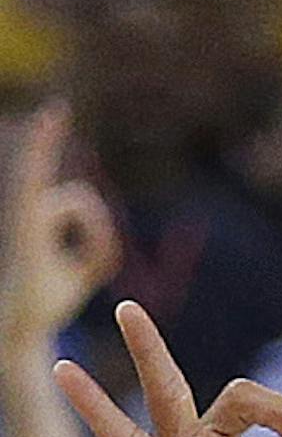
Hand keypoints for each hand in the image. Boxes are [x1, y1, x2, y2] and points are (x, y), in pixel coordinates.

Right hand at [0, 102, 120, 360]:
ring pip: (81, 203)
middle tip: (56, 108)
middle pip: (38, 170)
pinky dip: (97, 248)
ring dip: (97, 236)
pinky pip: (79, 224)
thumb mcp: (88, 269)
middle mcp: (26, 214)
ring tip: (86, 266)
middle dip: (44, 140)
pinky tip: (80, 270)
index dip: (46, 144)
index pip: (42, 173)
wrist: (23, 327)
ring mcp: (25, 225)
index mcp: (36, 216)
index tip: (54, 111)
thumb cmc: (51, 296)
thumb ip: (101, 244)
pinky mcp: (29, 241)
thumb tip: (103, 228)